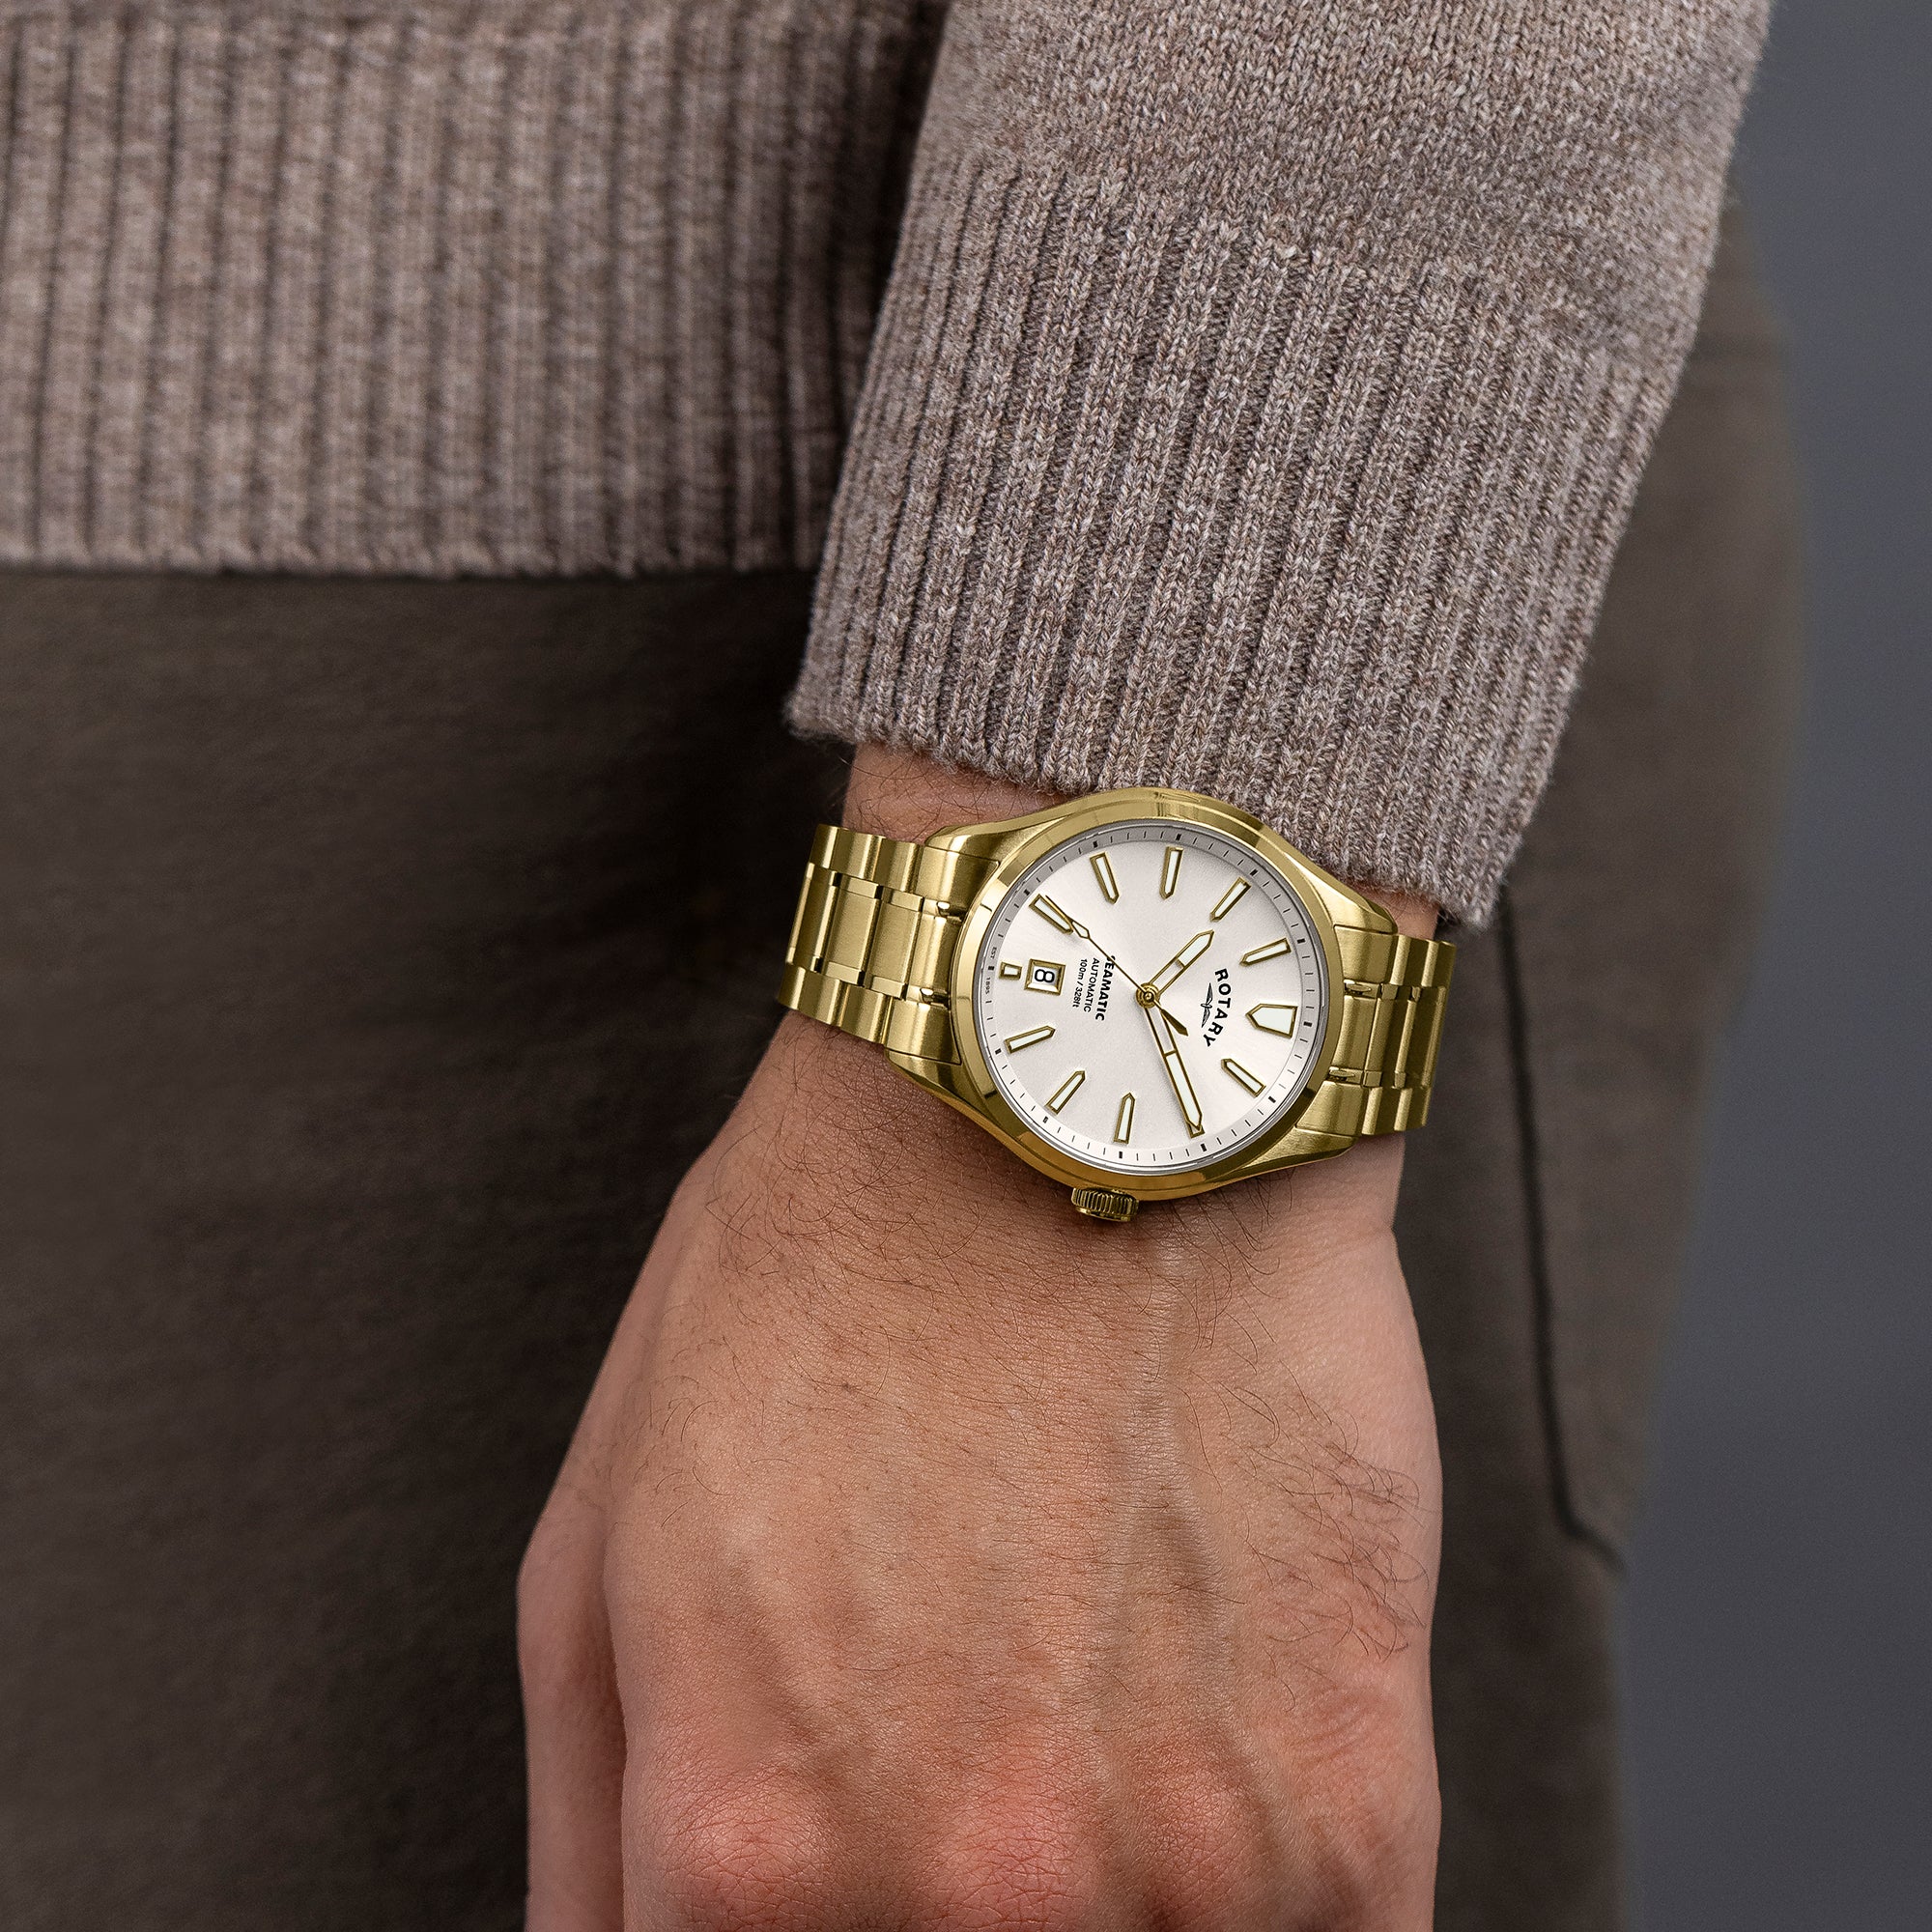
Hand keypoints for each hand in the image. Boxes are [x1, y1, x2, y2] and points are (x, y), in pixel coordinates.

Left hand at [519, 747, 1443, 1929]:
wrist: (1084, 1105)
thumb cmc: (830, 1282)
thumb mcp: (606, 1535)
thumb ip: (591, 1834)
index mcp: (743, 1855)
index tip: (844, 1871)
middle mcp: (955, 1898)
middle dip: (939, 1905)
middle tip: (972, 1740)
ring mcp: (1175, 1877)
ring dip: (1107, 1897)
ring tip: (1084, 1701)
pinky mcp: (1357, 1810)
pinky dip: (1247, 1881)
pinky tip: (1203, 1718)